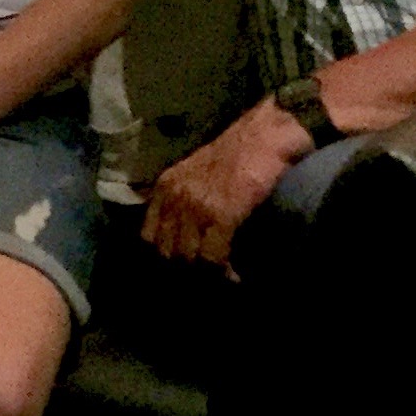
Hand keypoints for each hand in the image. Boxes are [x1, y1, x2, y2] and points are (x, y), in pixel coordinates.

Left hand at [144, 99, 312, 267]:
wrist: (266, 136)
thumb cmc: (238, 154)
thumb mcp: (195, 172)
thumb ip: (183, 197)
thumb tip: (182, 233)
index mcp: (165, 188)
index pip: (149, 235)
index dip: (163, 255)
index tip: (180, 268)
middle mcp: (175, 198)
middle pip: (167, 250)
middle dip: (184, 268)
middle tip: (204, 280)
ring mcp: (196, 207)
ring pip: (188, 256)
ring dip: (206, 273)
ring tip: (222, 279)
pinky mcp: (221, 215)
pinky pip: (214, 255)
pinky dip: (225, 270)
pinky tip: (236, 275)